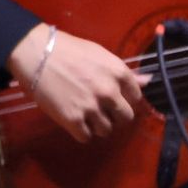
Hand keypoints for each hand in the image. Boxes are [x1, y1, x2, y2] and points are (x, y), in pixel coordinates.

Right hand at [7, 23, 149, 143]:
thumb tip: (148, 81)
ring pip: (106, 130)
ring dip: (98, 125)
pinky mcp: (73, 120)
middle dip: (115, 115)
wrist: (38, 54)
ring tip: (85, 114)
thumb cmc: (70, 50)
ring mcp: (92, 107)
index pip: (136, 97)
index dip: (126, 99)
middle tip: (102, 109)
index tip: (116, 98)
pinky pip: (86, 137)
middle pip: (125, 118)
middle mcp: (109, 92)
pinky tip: (75, 120)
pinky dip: (81, 132)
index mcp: (119, 73)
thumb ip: (124, 73)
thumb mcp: (101, 55)